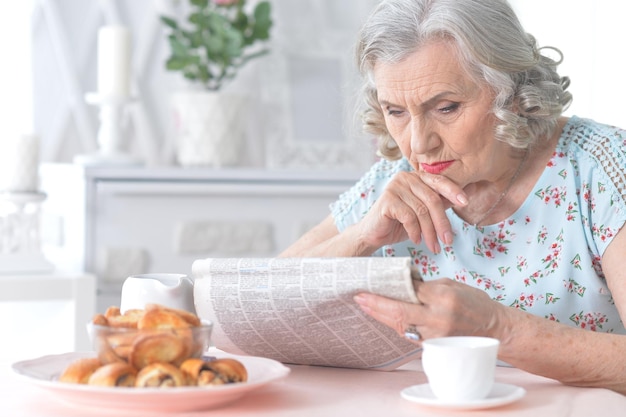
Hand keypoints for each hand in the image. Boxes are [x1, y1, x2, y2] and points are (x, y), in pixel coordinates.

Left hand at [353, 278, 501, 340]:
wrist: (495, 329)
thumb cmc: (475, 303)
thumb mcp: (452, 285)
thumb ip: (426, 286)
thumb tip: (403, 282)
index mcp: (444, 298)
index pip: (410, 290)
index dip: (389, 288)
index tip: (372, 283)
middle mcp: (438, 318)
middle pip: (399, 312)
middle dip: (376, 305)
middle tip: (359, 297)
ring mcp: (436, 334)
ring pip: (401, 326)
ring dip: (381, 316)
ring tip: (365, 306)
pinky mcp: (434, 345)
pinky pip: (409, 334)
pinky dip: (394, 324)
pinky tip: (383, 316)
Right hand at [356, 171, 467, 253]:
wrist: (373, 233)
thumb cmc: (400, 223)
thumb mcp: (424, 213)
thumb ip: (442, 203)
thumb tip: (469, 195)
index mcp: (416, 177)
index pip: (439, 181)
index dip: (453, 191)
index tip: (466, 202)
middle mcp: (405, 177)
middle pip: (432, 200)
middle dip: (442, 223)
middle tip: (448, 241)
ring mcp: (395, 187)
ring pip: (422, 211)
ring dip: (430, 232)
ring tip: (433, 247)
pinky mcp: (387, 200)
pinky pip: (409, 217)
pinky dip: (415, 231)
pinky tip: (415, 240)